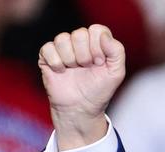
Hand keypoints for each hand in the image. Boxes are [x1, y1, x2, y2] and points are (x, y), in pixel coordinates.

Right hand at [38, 25, 125, 149]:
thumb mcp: (116, 73)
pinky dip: (56, 63)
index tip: (100, 62)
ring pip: (62, 39)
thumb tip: (103, 35)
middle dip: (85, 55)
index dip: (98, 46)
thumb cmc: (99, 90)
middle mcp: (79, 43)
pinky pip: (48, 48)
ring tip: (74, 70)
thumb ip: (117, 51)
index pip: (96, 30)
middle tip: (86, 68)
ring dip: (71, 59)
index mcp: (97, 43)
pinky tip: (61, 72)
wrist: (81, 108)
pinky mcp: (47, 57)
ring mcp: (62, 49)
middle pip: (79, 33)